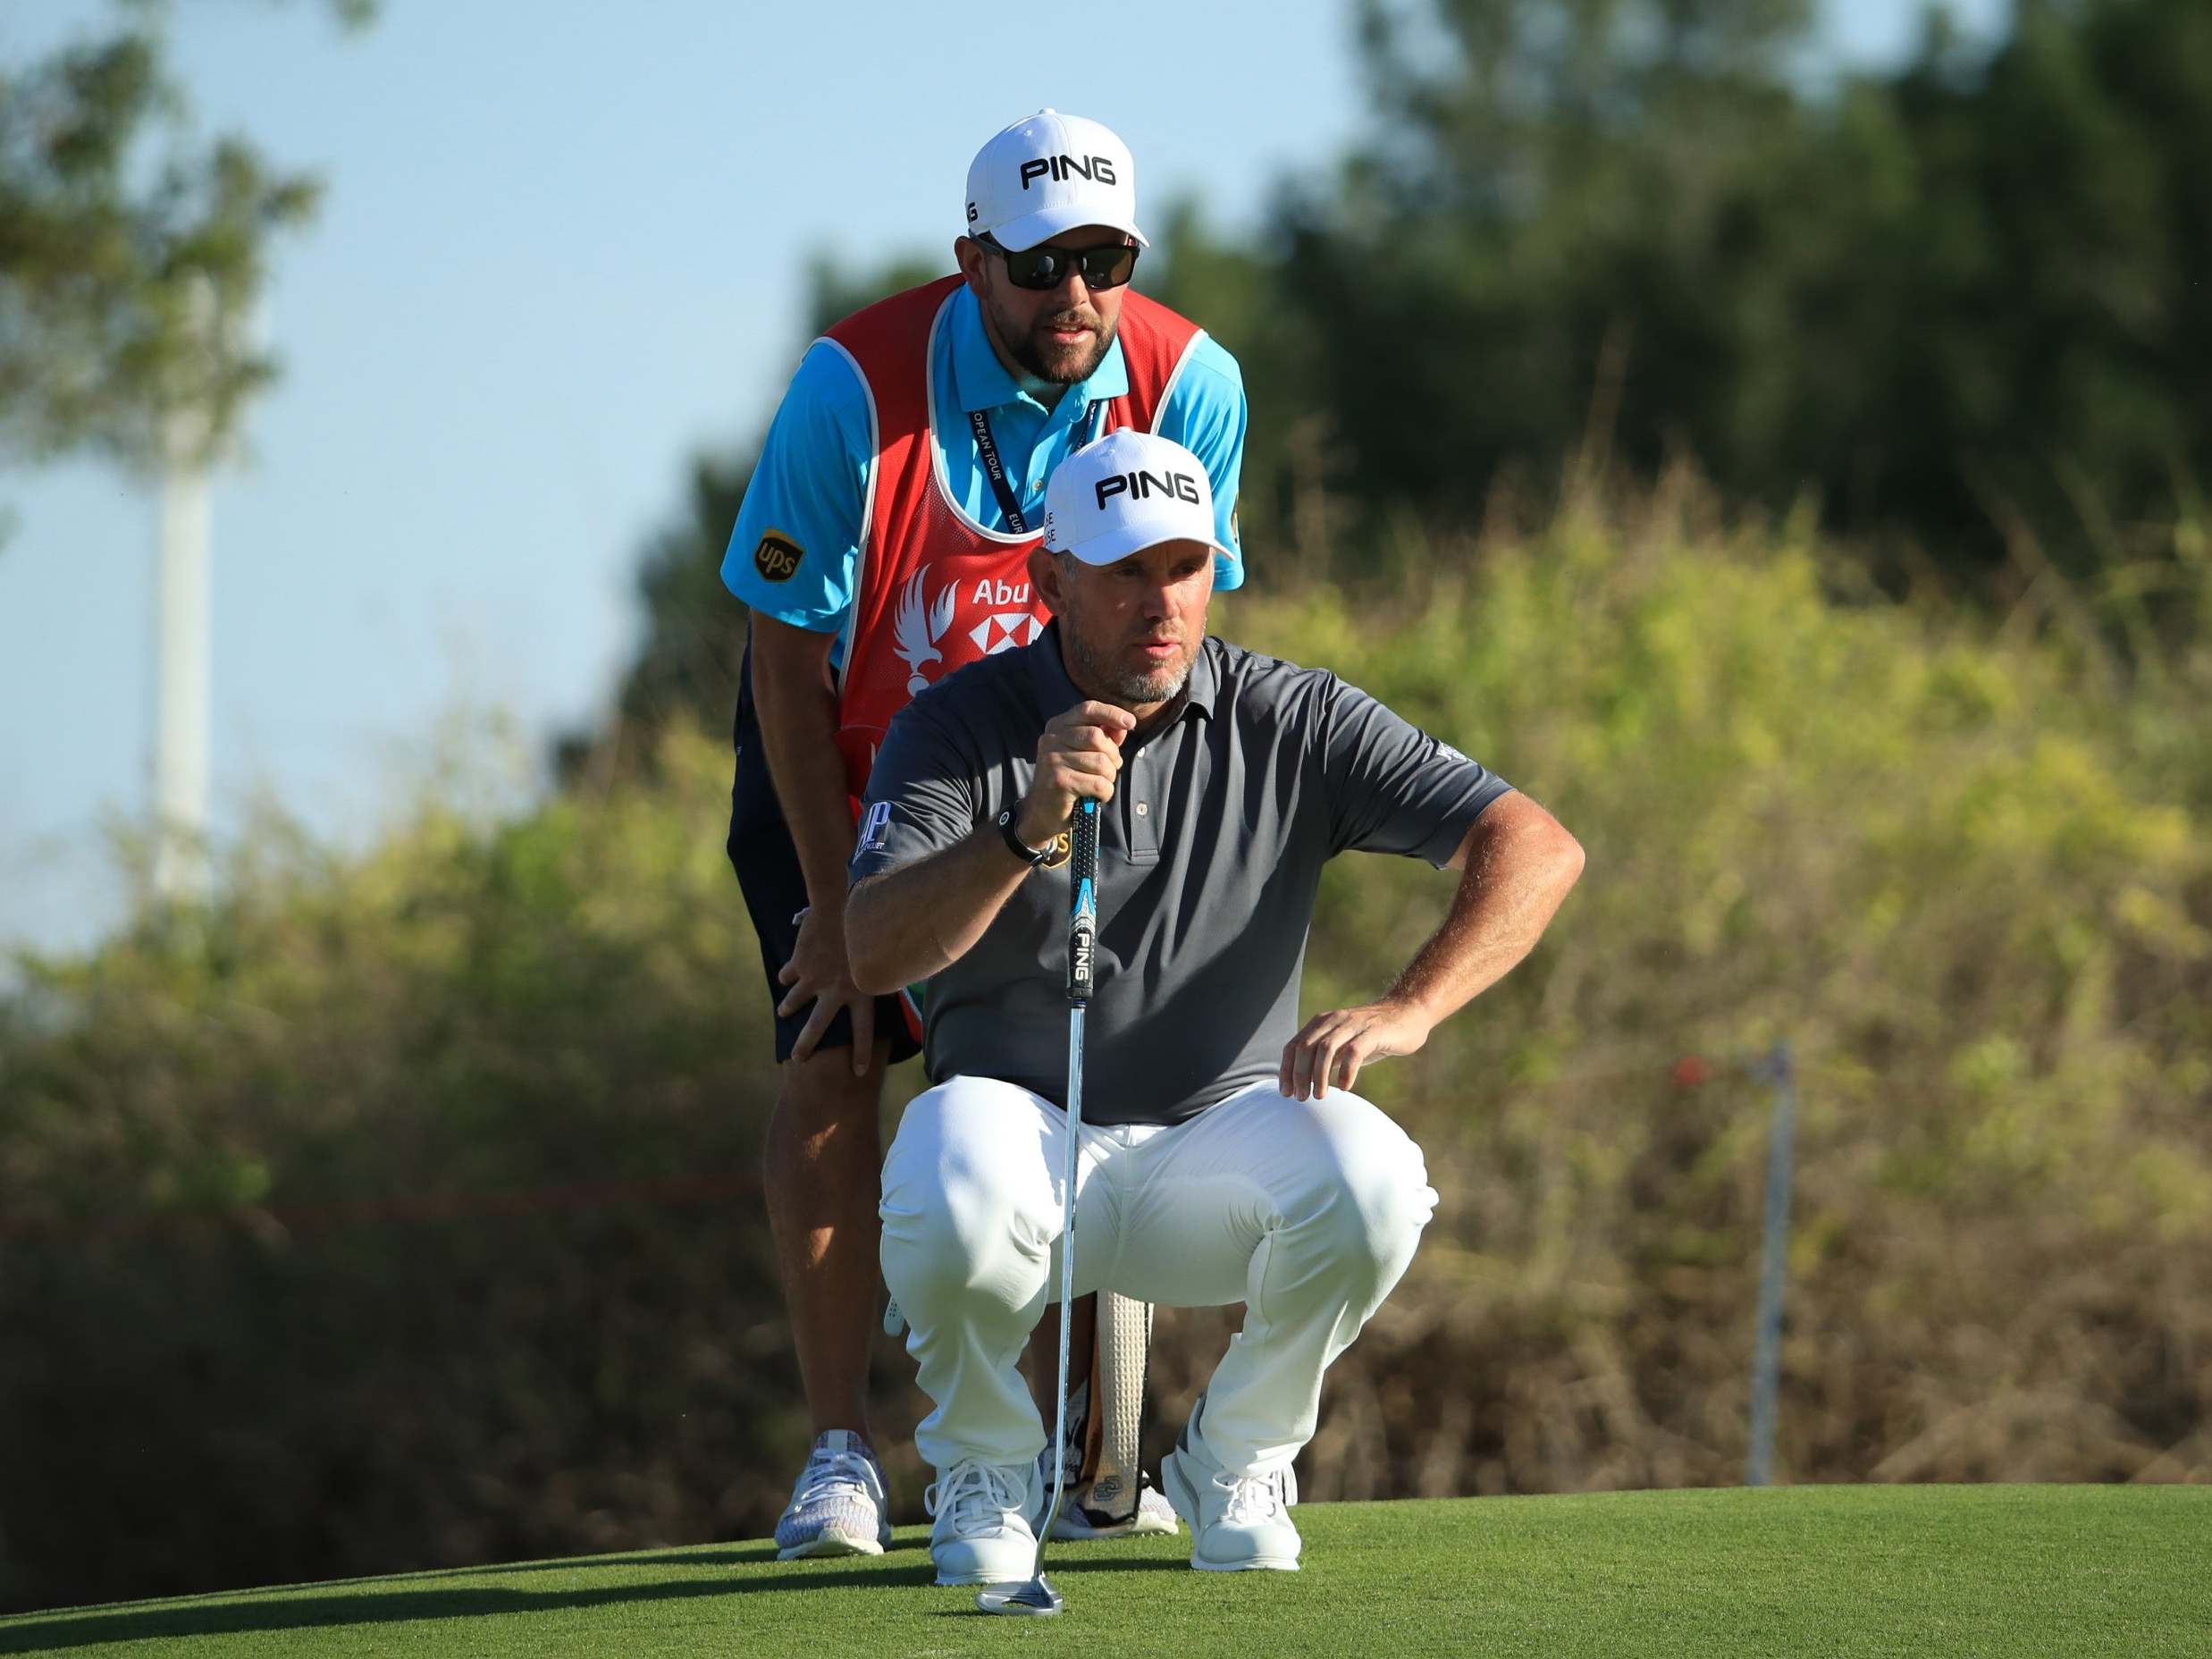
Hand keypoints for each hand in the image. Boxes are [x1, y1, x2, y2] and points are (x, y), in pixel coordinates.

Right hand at [776, 900, 875, 1073]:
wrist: (840, 907)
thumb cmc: (870, 927)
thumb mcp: (883, 952)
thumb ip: (886, 967)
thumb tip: (907, 968)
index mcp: (861, 992)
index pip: (864, 1031)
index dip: (863, 1053)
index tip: (860, 1072)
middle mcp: (835, 991)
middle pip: (818, 1027)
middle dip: (806, 1044)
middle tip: (798, 1058)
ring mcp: (814, 980)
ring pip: (795, 1001)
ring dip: (788, 1007)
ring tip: (784, 1013)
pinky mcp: (799, 966)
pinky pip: (788, 975)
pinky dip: (787, 976)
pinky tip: (785, 978)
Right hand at [1016, 700, 1134, 844]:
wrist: (1043, 811)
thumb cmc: (1070, 778)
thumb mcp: (1085, 753)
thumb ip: (1104, 737)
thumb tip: (1123, 727)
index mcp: (1058, 726)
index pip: (1088, 709)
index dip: (1112, 713)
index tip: (1131, 722)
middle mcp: (1052, 739)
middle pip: (1097, 737)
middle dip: (1112, 755)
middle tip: (1109, 769)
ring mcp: (1052, 759)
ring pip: (1101, 762)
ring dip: (1109, 777)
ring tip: (1100, 784)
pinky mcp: (1059, 781)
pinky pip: (1099, 783)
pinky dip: (1105, 793)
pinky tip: (1096, 796)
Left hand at [1279, 998, 1434, 1100]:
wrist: (1407, 1014)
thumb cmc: (1371, 1035)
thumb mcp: (1343, 1045)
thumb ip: (1323, 1058)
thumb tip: (1301, 1083)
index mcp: (1321, 1023)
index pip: (1293, 1046)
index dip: (1286, 1070)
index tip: (1286, 1093)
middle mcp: (1334, 1020)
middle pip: (1306, 1048)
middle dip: (1300, 1075)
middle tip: (1301, 1098)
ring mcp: (1354, 1024)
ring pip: (1326, 1049)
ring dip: (1319, 1075)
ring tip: (1319, 1096)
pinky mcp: (1374, 1032)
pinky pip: (1354, 1052)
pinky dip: (1346, 1071)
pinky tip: (1344, 1087)